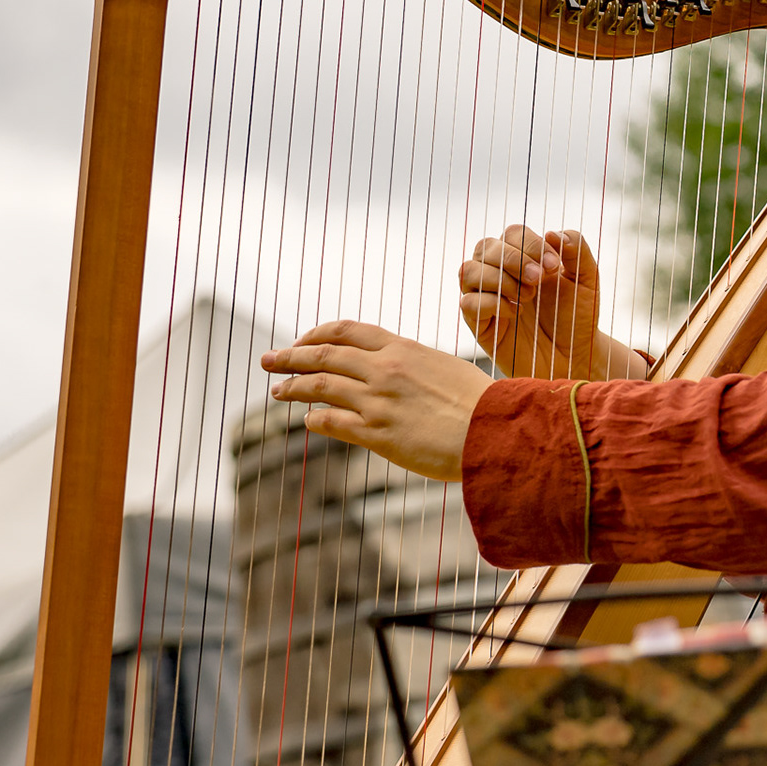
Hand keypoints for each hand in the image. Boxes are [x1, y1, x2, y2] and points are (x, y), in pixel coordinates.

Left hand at [262, 320, 488, 481]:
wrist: (498, 432)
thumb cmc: (483, 404)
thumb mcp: (446, 370)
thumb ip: (416, 367)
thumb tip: (399, 370)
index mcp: (403, 349)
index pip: (348, 331)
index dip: (318, 334)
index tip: (302, 341)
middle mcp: (385, 370)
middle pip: (324, 355)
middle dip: (291, 356)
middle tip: (268, 359)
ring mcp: (379, 402)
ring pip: (321, 386)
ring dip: (294, 387)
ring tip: (278, 390)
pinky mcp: (378, 434)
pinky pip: (333, 422)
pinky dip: (315, 419)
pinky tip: (308, 420)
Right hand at [459, 225, 648, 381]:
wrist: (574, 357)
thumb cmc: (577, 317)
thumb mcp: (587, 280)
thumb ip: (577, 250)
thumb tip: (551, 232)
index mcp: (524, 257)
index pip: (513, 233)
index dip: (531, 244)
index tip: (553, 266)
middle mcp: (500, 272)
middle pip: (486, 246)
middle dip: (514, 260)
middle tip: (538, 280)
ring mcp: (486, 296)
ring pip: (469, 270)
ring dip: (499, 279)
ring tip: (527, 297)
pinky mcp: (479, 323)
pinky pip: (468, 302)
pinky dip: (492, 303)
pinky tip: (515, 313)